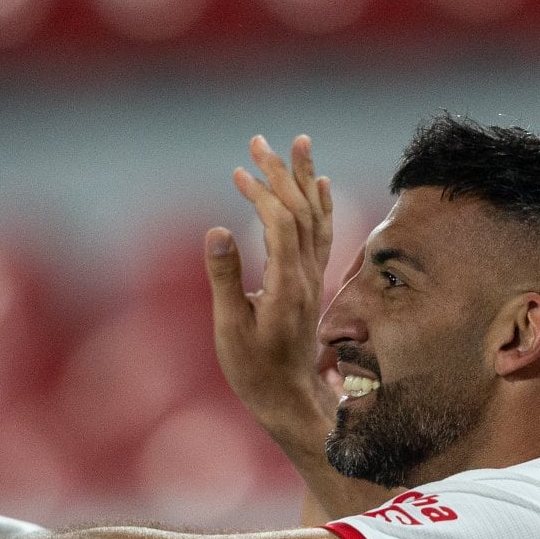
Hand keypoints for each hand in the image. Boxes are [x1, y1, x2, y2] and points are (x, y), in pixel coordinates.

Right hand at [206, 133, 336, 462]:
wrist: (288, 398)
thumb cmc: (254, 370)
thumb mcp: (231, 328)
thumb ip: (225, 278)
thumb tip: (217, 229)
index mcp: (286, 285)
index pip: (281, 224)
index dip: (261, 195)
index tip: (238, 174)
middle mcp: (306, 275)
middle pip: (300, 211)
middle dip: (280, 172)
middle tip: (259, 141)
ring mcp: (312, 278)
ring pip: (315, 217)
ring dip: (304, 179)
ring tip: (298, 143)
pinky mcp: (310, 282)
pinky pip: (322, 234)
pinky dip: (320, 205)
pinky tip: (319, 184)